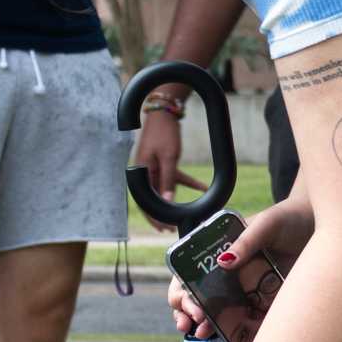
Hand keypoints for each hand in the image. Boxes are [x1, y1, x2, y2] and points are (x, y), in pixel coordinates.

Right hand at [133, 113, 203, 230]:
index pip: (145, 202)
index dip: (154, 217)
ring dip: (172, 202)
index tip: (163, 228)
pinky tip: (200, 188)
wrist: (164, 111)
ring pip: (163, 190)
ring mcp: (152, 167)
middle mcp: (144, 172)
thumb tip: (168, 201)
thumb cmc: (164, 133)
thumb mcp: (169, 158)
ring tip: (179, 217)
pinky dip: (186, 183)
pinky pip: (173, 177)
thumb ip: (168, 180)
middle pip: (152, 199)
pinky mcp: (161, 162)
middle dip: (160, 215)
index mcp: (141, 173)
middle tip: (168, 230)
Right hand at [166, 193, 314, 336]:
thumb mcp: (267, 224)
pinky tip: (235, 340)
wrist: (322, 229)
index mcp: (221, 252)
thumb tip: (223, 262)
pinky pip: (249, 322)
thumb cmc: (289, 219)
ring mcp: (247, 290)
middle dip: (190, 312)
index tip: (189, 304)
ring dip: (208, 326)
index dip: (183, 291)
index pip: (191, 274)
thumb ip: (246, 241)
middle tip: (194, 323)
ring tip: (205, 334)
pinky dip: (240, 333)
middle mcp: (229, 274)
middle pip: (199, 297)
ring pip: (221, 313)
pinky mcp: (266, 304)